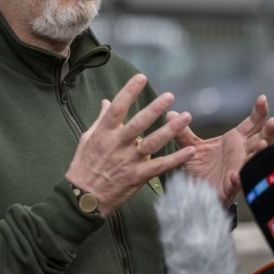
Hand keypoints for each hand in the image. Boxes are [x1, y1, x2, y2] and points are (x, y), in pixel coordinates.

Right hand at [65, 74, 195, 215]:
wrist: (83, 196)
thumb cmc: (83, 165)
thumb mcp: (88, 138)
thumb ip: (101, 120)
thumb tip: (107, 102)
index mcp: (103, 133)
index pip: (117, 108)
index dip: (129, 91)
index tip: (140, 77)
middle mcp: (117, 145)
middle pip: (139, 123)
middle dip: (155, 108)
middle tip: (170, 96)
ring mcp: (128, 161)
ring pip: (153, 143)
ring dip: (171, 130)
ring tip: (186, 116)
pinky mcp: (137, 176)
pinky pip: (160, 166)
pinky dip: (176, 159)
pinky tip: (189, 151)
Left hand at [172, 94, 273, 203]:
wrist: (196, 193)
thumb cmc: (199, 169)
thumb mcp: (190, 147)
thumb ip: (183, 132)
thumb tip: (171, 113)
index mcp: (234, 140)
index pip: (252, 124)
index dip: (259, 112)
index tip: (262, 98)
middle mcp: (241, 152)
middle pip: (260, 138)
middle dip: (268, 131)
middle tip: (272, 120)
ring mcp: (239, 168)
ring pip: (255, 160)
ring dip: (260, 153)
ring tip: (262, 144)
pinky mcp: (231, 185)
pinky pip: (238, 182)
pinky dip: (238, 178)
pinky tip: (237, 174)